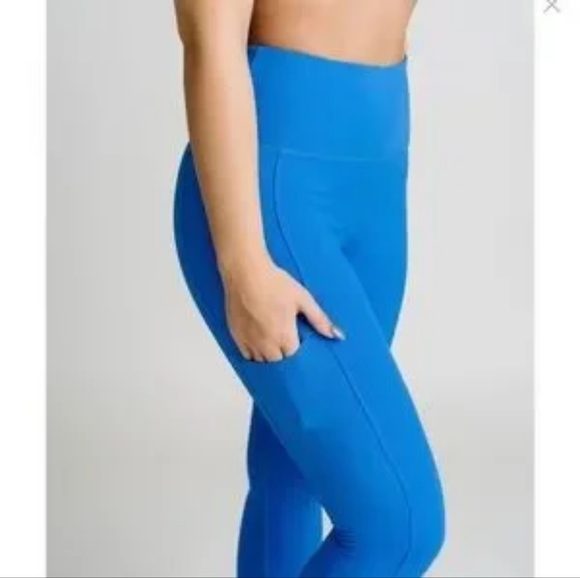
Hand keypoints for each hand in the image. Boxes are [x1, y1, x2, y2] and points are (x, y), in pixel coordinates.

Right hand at [221, 257, 344, 361]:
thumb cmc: (274, 283)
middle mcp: (266, 344)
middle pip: (278, 362)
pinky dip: (253, 353)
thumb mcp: (303, 299)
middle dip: (284, 354)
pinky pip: (246, 356)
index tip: (297, 339)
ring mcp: (250, 341)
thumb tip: (337, 335)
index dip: (297, 348)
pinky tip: (258, 340)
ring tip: (272, 338)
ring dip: (269, 356)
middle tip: (285, 337)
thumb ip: (320, 320)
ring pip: (261, 361)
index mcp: (284, 337)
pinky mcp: (237, 336)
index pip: (294, 358)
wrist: (246, 272)